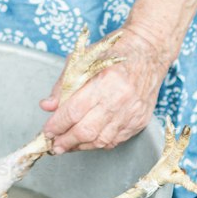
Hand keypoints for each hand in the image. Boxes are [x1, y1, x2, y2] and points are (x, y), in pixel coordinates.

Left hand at [38, 26, 171, 153]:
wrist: (149, 51)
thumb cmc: (114, 52)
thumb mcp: (83, 59)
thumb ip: (63, 84)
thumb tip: (47, 106)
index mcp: (104, 80)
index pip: (74, 110)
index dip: (57, 124)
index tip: (47, 130)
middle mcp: (120, 99)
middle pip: (87, 130)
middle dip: (66, 141)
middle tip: (54, 145)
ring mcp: (132, 112)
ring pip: (101, 140)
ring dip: (81, 146)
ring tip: (68, 146)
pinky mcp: (140, 121)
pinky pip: (116, 140)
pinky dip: (99, 144)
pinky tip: (88, 141)